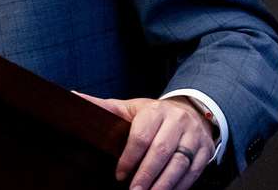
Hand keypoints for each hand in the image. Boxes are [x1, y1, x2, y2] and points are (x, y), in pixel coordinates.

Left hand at [76, 93, 213, 189]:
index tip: (119, 174)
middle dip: (146, 175)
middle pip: (161, 151)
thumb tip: (72, 96)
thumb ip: (104, 107)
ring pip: (179, 163)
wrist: (190, 112)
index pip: (141, 135)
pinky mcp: (205, 151)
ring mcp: (193, 136)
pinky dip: (180, 186)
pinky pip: (193, 172)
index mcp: (155, 111)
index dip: (129, 157)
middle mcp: (177, 121)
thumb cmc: (154, 115)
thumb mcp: (130, 108)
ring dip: (163, 184)